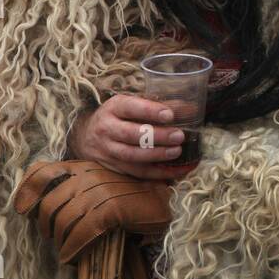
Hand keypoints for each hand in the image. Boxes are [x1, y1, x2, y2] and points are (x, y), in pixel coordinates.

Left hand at [13, 160, 171, 263]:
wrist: (163, 201)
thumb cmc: (130, 197)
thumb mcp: (100, 185)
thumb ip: (76, 188)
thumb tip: (43, 205)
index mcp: (83, 166)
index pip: (42, 173)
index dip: (26, 192)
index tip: (22, 210)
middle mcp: (88, 175)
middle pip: (49, 204)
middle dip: (45, 227)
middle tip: (53, 238)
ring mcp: (100, 190)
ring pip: (63, 221)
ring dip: (60, 241)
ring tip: (66, 249)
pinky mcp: (111, 208)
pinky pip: (81, 233)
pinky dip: (73, 249)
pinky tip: (73, 257)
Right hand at [67, 94, 193, 179]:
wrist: (86, 136)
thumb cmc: (119, 116)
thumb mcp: (132, 104)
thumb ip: (159, 105)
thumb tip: (191, 109)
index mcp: (113, 107)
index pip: (131, 108)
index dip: (150, 111)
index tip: (169, 115)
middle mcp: (106, 128)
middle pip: (132, 134)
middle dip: (157, 136)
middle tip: (179, 136)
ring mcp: (107, 150)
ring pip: (132, 156)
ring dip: (157, 155)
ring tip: (177, 152)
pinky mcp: (112, 167)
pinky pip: (136, 172)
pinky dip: (157, 173)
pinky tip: (175, 171)